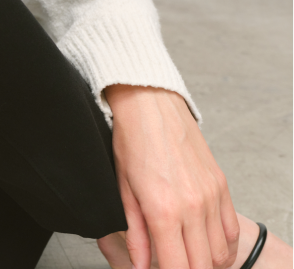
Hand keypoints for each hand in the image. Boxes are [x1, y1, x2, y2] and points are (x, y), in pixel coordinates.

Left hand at [100, 85, 238, 268]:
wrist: (149, 104)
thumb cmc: (131, 142)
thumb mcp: (123, 190)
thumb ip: (135, 234)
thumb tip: (140, 265)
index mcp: (163, 211)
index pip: (178, 267)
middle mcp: (193, 207)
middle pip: (203, 266)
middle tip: (173, 262)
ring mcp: (212, 197)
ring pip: (222, 253)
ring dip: (207, 262)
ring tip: (187, 256)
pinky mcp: (222, 187)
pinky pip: (232, 230)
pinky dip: (223, 245)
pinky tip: (206, 244)